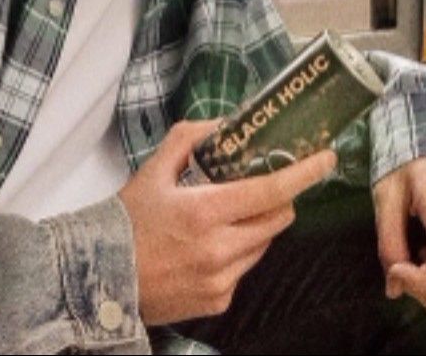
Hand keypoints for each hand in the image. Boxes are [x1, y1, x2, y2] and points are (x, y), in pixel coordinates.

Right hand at [116, 118, 337, 325]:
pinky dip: (237, 255)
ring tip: (225, 220)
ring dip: (256, 227)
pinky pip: (244, 271)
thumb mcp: (153, 171)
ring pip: (263, 245)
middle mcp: (218, 249)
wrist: (100, 275)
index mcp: (204, 211)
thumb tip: (224, 123)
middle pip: (278, 219)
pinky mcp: (218, 301)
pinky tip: (208, 249)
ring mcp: (220, 279)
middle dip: (279, 200)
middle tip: (264, 188)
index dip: (303, 173)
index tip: (325, 158)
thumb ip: (189, 140)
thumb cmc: (126, 221)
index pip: (270, 190)